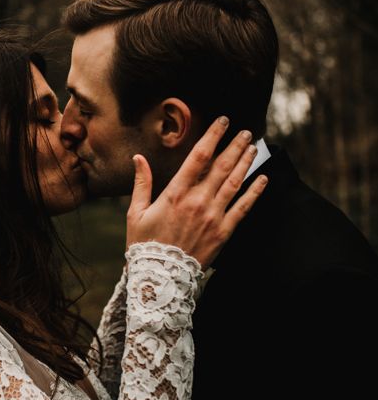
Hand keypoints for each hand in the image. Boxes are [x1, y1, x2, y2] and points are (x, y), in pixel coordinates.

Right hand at [126, 116, 267, 267]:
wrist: (159, 277)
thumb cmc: (144, 244)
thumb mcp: (136, 212)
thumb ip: (141, 183)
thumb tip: (138, 158)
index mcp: (175, 193)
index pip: (199, 157)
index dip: (213, 136)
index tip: (223, 122)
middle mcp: (197, 201)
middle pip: (222, 166)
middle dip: (235, 145)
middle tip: (246, 131)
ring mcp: (213, 216)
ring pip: (235, 182)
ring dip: (245, 162)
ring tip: (253, 147)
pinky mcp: (223, 232)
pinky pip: (243, 208)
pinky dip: (255, 191)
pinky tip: (263, 178)